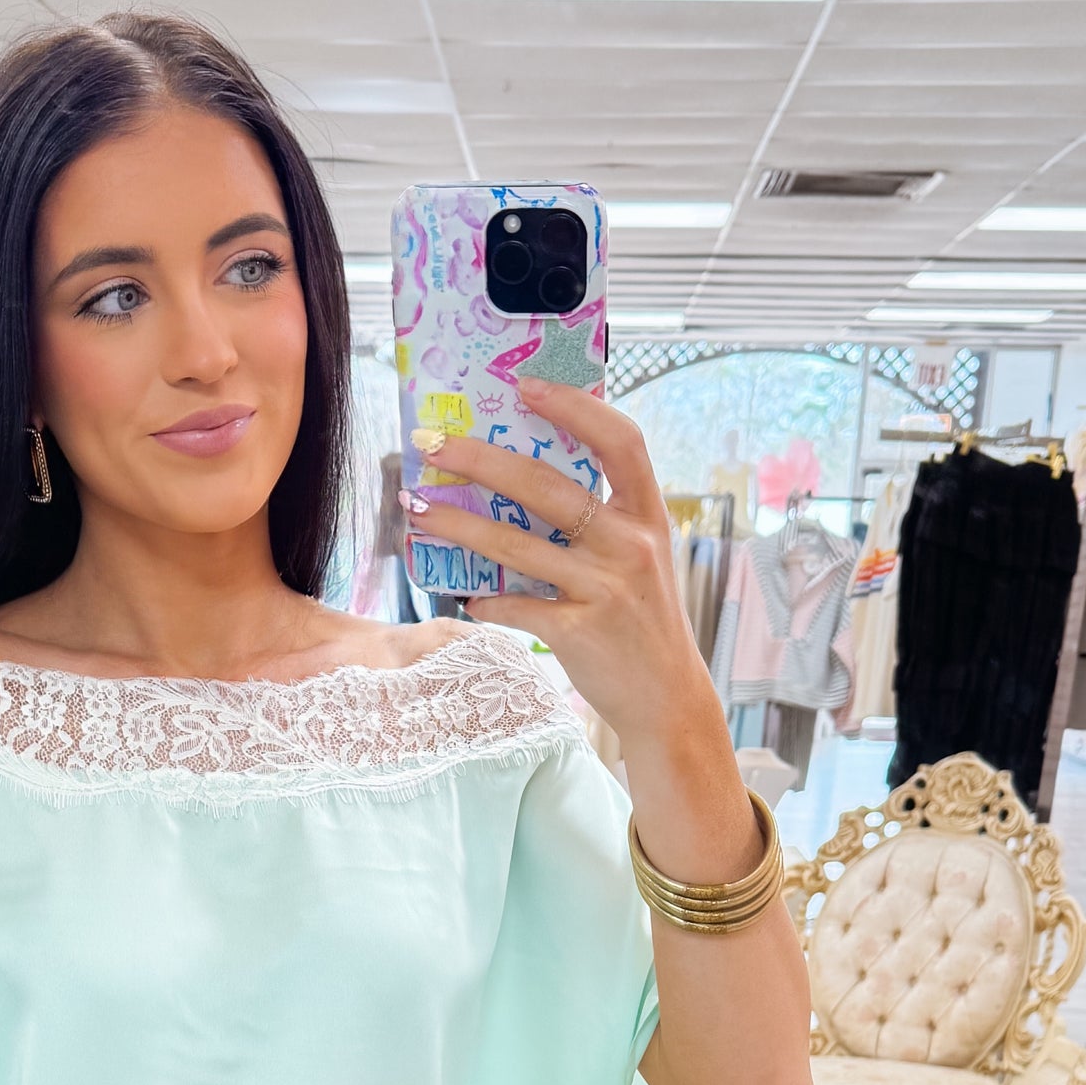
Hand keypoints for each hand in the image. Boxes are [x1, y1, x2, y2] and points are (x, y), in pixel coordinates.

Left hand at [406, 382, 719, 764]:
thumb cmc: (641, 619)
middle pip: (546, 485)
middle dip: (480, 459)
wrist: (667, 697)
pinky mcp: (579, 632)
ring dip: (458, 525)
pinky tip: (465, 595)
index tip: (524, 386)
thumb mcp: (638, 557)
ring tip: (418, 510)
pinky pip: (515, 605)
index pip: (620, 440)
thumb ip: (599, 519)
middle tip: (432, 446)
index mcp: (648, 513)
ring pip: (516, 544)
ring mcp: (605, 588)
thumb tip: (522, 478)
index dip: (574, 407)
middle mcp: (630, 544)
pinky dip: (485, 600)